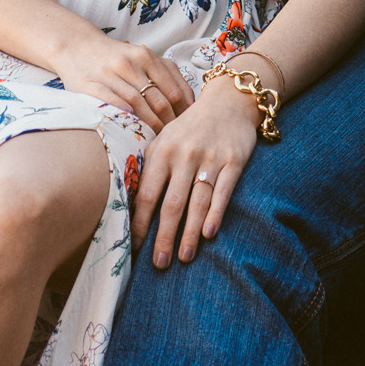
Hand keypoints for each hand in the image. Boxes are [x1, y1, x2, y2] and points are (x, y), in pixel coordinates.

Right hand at [55, 36, 194, 132]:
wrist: (79, 46)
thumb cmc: (118, 58)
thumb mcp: (145, 59)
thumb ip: (167, 75)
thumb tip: (191, 103)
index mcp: (146, 57)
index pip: (173, 91)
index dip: (182, 113)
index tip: (186, 128)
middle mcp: (128, 63)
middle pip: (157, 100)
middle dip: (168, 123)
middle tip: (173, 139)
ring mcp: (108, 73)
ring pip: (136, 102)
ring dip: (149, 124)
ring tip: (156, 139)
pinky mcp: (88, 83)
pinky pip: (109, 100)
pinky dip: (123, 113)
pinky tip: (130, 125)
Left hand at [132, 77, 260, 268]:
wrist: (228, 101)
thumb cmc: (190, 128)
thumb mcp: (165, 139)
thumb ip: (150, 167)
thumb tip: (131, 206)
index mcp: (162, 152)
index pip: (146, 193)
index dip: (139, 223)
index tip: (133, 247)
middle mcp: (184, 155)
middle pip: (171, 204)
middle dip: (164, 237)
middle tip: (159, 264)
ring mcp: (210, 158)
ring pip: (197, 202)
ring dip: (189, 233)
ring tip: (183, 258)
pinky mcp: (233, 161)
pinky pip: (223, 192)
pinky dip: (215, 214)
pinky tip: (209, 234)